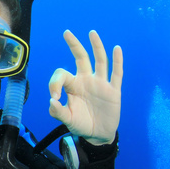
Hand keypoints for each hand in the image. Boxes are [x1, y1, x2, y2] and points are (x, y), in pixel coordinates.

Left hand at [48, 30, 122, 144]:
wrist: (97, 135)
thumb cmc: (80, 124)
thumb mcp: (66, 120)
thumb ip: (57, 112)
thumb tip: (52, 101)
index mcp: (73, 86)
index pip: (62, 74)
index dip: (55, 83)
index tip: (54, 98)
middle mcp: (86, 80)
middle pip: (81, 58)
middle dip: (74, 45)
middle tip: (66, 32)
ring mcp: (101, 84)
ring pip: (100, 61)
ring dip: (96, 47)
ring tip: (92, 33)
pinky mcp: (113, 91)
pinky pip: (116, 74)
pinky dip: (117, 61)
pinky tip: (117, 49)